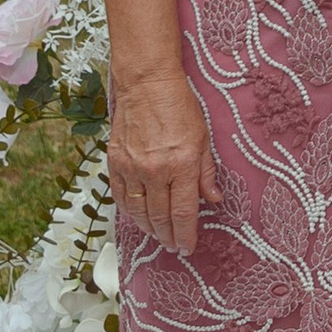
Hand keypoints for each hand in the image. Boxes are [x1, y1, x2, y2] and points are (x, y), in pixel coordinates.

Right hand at [107, 65, 218, 253]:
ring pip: (139, 211)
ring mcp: (133, 167)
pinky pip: (120, 196)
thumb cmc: (179, 106)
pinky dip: (129, 211)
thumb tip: (215, 199)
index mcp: (182, 164)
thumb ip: (207, 172)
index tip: (188, 247)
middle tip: (174, 247)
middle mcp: (156, 170)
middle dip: (169, 237)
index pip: (184, 211)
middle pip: (161, 217)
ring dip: (149, 228)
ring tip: (159, 236)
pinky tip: (138, 217)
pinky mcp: (115, 162)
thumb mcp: (204, 137)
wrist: (147, 83)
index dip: (186, 234)